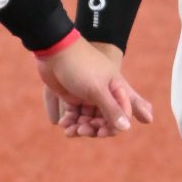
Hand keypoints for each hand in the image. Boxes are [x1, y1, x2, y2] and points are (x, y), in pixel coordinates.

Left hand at [37, 38, 152, 138]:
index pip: (122, 115)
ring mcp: (88, 96)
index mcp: (116, 89)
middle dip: (95, 128)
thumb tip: (126, 128)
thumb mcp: (97, 89)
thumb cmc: (80, 66)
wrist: (54, 50)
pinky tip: (64, 124)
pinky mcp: (73, 97)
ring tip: (70, 130)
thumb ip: (112, 109)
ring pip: (89, 120)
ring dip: (81, 127)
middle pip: (105, 120)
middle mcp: (105, 94)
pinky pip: (75, 116)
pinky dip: (71, 121)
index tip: (100, 131)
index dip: (113, 127)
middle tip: (82, 130)